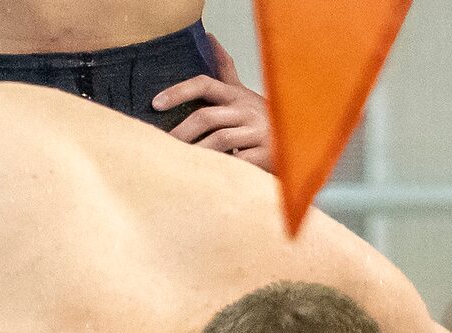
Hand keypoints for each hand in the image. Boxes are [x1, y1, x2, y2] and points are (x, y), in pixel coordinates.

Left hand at [154, 36, 273, 169]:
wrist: (296, 142)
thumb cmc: (261, 120)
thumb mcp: (243, 93)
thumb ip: (225, 69)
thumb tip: (210, 38)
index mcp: (236, 95)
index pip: (204, 83)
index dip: (178, 91)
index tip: (155, 103)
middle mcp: (246, 110)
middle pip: (206, 116)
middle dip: (182, 132)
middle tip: (163, 145)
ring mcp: (256, 132)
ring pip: (220, 140)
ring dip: (197, 152)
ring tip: (180, 162)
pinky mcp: (265, 155)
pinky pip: (238, 162)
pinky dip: (222, 167)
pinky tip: (207, 174)